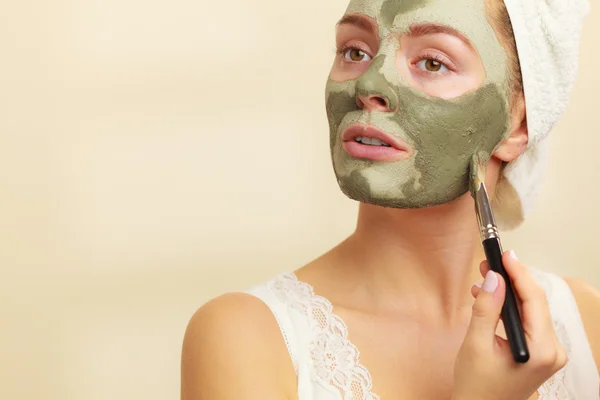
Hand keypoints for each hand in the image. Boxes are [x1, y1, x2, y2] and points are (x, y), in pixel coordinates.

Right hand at [452, 250, 566, 399]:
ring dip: (508, 293)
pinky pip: (527, 321)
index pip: (534, 300)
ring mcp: (548, 352)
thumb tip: (494, 278)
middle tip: (489, 263)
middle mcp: (552, 351)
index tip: (505, 254)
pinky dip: (509, 308)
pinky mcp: (541, 352)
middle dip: (511, 280)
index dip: (519, 273)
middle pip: (534, 303)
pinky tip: (490, 299)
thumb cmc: (477, 386)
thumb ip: (486, 309)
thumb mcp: (475, 344)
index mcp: (542, 350)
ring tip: (484, 279)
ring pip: (530, 310)